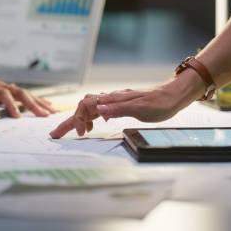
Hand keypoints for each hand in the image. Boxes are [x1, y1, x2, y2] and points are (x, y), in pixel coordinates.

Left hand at [0, 70, 55, 117]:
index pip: (4, 95)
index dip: (11, 105)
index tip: (17, 117)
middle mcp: (0, 85)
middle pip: (20, 93)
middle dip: (34, 104)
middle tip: (45, 115)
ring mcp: (5, 87)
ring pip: (25, 93)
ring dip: (39, 102)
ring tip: (52, 111)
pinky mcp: (6, 90)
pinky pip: (23, 95)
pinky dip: (35, 100)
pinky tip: (46, 105)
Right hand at [50, 71, 204, 138]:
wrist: (174, 96)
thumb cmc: (160, 103)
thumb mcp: (140, 108)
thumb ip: (117, 109)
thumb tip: (97, 109)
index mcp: (113, 99)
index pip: (86, 107)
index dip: (77, 120)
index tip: (78, 134)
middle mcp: (111, 99)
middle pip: (83, 108)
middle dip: (68, 121)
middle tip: (56, 134)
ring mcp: (116, 102)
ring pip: (90, 109)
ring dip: (79, 120)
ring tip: (77, 132)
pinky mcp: (121, 105)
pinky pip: (100, 110)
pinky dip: (92, 117)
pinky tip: (95, 123)